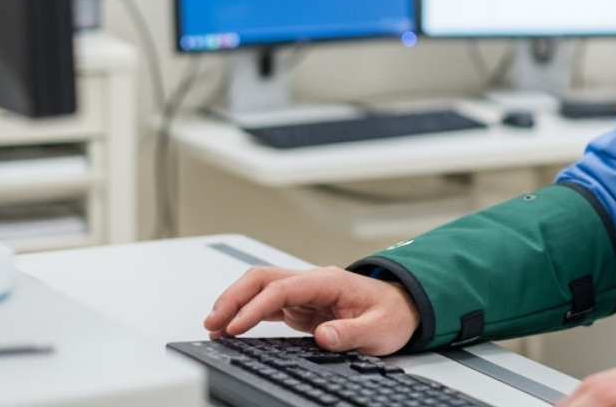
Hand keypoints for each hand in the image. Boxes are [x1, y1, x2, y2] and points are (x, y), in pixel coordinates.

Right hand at [203, 265, 418, 355]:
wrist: (402, 308)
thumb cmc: (391, 314)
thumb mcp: (378, 329)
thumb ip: (350, 334)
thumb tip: (323, 336)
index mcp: (329, 281)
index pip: (282, 288)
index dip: (255, 306)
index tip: (236, 326)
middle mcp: (312, 281)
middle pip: (263, 278)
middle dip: (234, 297)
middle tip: (213, 323)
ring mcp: (305, 292)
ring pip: (260, 287)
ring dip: (235, 302)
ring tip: (214, 326)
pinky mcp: (302, 305)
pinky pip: (267, 303)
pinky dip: (246, 312)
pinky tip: (232, 326)